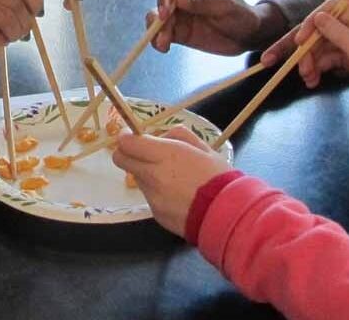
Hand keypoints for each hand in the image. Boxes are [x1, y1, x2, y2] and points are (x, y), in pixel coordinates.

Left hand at [112, 126, 230, 236]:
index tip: (132, 136)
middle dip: (127, 153)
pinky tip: (177, 195)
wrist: (227, 214)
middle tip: (142, 153)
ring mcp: (152, 196)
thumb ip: (178, 135)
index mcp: (165, 154)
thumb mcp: (203, 147)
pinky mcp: (155, 213)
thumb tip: (160, 136)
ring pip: (137, 178)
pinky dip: (157, 192)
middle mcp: (153, 175)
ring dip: (145, 173)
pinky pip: (149, 196)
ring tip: (171, 177)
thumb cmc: (218, 176)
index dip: (126, 138)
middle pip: (121, 160)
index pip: (127, 143)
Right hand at [147, 0, 287, 54]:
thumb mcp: (226, 6)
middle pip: (160, 6)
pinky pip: (164, 36)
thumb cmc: (242, 15)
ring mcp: (181, 18)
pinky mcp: (181, 35)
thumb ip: (203, 3)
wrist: (249, 36)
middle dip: (157, 19)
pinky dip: (159, 42)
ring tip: (163, 45)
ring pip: (158, 23)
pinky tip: (164, 48)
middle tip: (163, 34)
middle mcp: (184, 1)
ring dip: (156, 33)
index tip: (165, 12)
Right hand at [283, 0, 348, 117]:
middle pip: (324, 29)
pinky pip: (328, 58)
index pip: (333, 9)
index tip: (300, 41)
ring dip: (311, 61)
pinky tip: (313, 81)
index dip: (313, 21)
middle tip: (300, 68)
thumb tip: (318, 17)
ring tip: (307, 80)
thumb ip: (341, 35)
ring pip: (323, 45)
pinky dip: (318, 68)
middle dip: (308, 47)